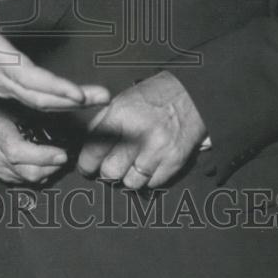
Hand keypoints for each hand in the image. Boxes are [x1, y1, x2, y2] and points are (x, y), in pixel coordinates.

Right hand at [0, 0, 109, 110]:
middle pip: (38, 97)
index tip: (77, 92)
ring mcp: (0, 86)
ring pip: (36, 102)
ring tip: (95, 99)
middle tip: (102, 97)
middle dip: (71, 100)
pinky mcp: (3, 88)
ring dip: (66, 104)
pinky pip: (31, 101)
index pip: (27, 76)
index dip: (53, 86)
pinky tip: (72, 100)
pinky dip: (54, 103)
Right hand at [0, 106, 67, 183]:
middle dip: (51, 166)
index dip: (43, 155)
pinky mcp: (2, 176)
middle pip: (27, 172)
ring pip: (28, 180)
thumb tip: (55, 112)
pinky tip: (43, 164)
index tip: (62, 153)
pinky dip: (37, 174)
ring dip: (47, 172)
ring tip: (56, 158)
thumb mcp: (8, 106)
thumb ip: (29, 113)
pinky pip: (24, 180)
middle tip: (64, 155)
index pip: (18, 152)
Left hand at [76, 71, 206, 189]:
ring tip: (132, 163)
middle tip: (111, 166)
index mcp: (120, 115)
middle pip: (110, 171)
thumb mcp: (122, 101)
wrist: (191, 94)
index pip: (93, 150)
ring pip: (130, 182)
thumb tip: (86, 146)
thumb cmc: (154, 96)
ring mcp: (157, 149)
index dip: (86, 164)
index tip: (86, 168)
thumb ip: (102, 123)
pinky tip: (149, 163)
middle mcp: (137, 134)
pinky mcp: (174, 161)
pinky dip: (148, 178)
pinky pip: (152, 183)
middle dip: (107, 171)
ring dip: (128, 176)